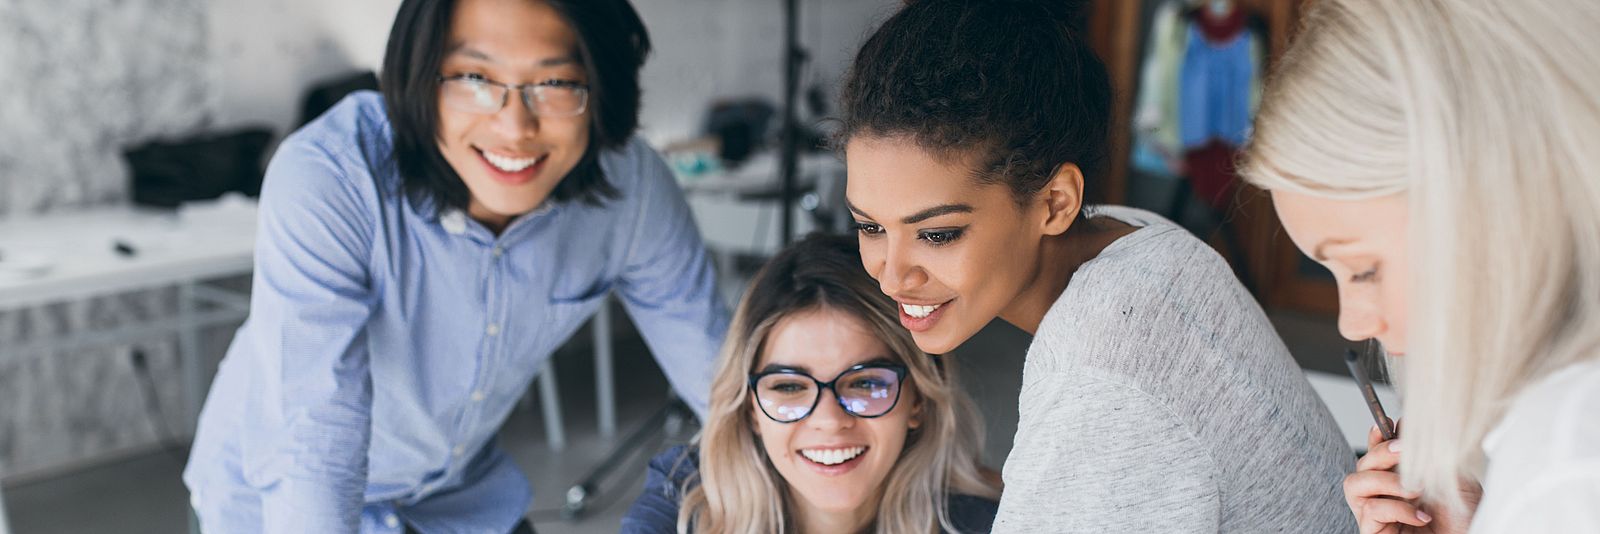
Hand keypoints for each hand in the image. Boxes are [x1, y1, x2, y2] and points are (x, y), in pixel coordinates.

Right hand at [1343, 423, 1478, 533]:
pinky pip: (1371, 510)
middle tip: (1404, 450)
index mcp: (1399, 481)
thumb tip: (1408, 423)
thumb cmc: (1464, 522)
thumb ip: (1431, 452)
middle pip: (1362, 464)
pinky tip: (1420, 516)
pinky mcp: (1372, 532)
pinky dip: (1397, 508)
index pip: (1377, 455)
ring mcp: (1376, 515)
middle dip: (1380, 452)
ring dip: (1384, 480)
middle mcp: (1384, 496)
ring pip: (1355, 483)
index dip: (1377, 437)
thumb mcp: (1453, 478)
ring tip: (1414, 490)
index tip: (1387, 422)